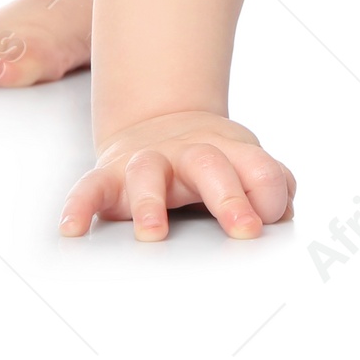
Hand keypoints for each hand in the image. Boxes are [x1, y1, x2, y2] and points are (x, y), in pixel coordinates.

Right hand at [59, 111, 296, 239]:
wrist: (160, 124)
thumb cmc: (212, 160)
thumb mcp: (245, 164)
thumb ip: (272, 186)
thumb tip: (287, 211)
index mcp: (229, 152)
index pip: (258, 167)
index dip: (269, 192)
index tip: (273, 220)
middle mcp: (189, 153)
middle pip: (210, 165)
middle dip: (228, 196)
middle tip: (244, 230)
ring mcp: (148, 161)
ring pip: (148, 172)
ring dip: (151, 203)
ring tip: (154, 235)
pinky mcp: (110, 176)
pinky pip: (90, 187)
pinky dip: (79, 205)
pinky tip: (72, 229)